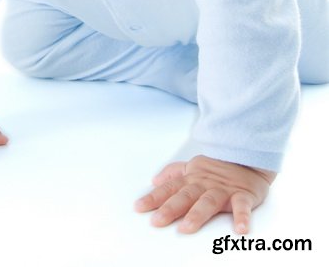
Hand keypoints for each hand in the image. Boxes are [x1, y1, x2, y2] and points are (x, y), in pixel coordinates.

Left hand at [134, 155, 275, 233]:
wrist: (248, 156)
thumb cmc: (218, 167)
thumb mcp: (192, 166)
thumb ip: (173, 174)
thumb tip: (154, 181)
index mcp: (192, 179)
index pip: (169, 188)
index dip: (154, 198)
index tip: (139, 208)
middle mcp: (204, 184)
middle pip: (185, 196)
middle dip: (171, 208)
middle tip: (157, 221)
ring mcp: (223, 189)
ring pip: (209, 201)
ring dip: (198, 214)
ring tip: (187, 227)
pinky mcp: (243, 195)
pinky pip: (243, 206)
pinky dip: (242, 217)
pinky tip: (239, 229)